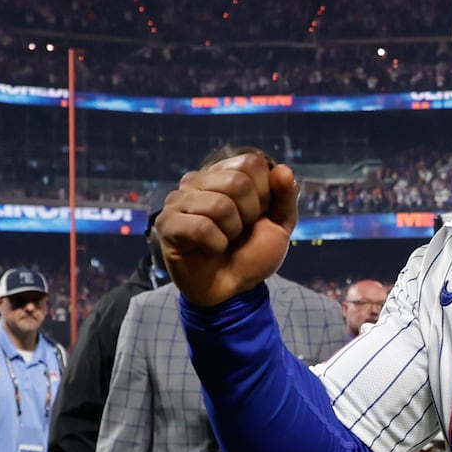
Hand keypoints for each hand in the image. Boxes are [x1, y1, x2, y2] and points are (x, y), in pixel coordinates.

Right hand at [154, 152, 297, 307]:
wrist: (233, 288)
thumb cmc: (252, 253)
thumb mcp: (280, 225)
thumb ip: (285, 196)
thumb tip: (283, 169)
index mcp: (224, 173)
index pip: (252, 162)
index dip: (265, 194)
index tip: (257, 215)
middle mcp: (198, 180)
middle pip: (237, 182)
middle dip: (249, 215)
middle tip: (239, 231)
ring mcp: (179, 200)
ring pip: (219, 205)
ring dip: (232, 232)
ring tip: (224, 241)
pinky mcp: (166, 223)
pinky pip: (201, 227)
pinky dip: (215, 245)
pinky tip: (210, 250)